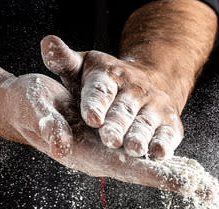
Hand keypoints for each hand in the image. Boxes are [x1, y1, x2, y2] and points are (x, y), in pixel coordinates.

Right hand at [0, 74, 216, 198]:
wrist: (23, 105)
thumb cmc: (28, 105)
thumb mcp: (36, 108)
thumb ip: (48, 126)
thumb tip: (61, 144)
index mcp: (87, 154)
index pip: (129, 168)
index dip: (156, 176)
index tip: (183, 185)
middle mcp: (103, 158)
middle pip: (146, 173)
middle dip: (177, 182)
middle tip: (209, 193)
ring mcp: (109, 152)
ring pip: (149, 167)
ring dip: (178, 177)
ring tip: (208, 188)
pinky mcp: (112, 143)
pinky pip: (144, 155)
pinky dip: (167, 161)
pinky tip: (188, 170)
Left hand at [40, 35, 183, 159]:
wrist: (151, 81)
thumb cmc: (106, 82)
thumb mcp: (84, 67)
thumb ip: (64, 61)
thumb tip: (48, 43)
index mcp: (110, 76)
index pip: (101, 90)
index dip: (96, 104)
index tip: (92, 118)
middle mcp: (135, 90)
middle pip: (123, 111)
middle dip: (117, 126)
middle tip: (110, 140)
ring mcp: (155, 107)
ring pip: (145, 124)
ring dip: (140, 137)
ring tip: (134, 149)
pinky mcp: (170, 123)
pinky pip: (168, 135)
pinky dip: (164, 144)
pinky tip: (159, 154)